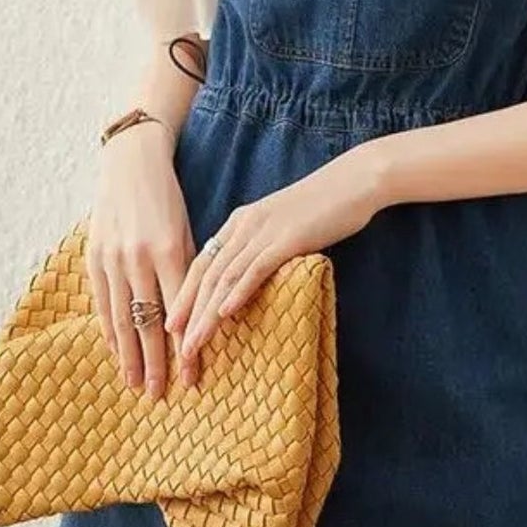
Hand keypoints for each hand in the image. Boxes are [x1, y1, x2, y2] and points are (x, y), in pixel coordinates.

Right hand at [87, 121, 191, 400]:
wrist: (130, 164)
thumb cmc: (168, 200)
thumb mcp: (186, 232)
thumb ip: (187, 273)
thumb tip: (196, 319)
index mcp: (168, 251)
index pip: (179, 313)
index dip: (185, 349)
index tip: (192, 380)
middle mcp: (137, 258)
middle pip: (148, 323)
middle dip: (155, 364)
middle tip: (161, 396)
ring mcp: (111, 259)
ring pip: (121, 319)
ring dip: (129, 357)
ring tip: (136, 386)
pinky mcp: (93, 257)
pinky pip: (102, 304)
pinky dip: (109, 332)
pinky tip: (116, 354)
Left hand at [164, 148, 381, 385]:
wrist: (354, 181)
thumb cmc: (323, 207)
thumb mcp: (282, 226)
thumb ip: (262, 247)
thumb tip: (250, 278)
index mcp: (239, 222)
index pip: (202, 264)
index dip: (184, 295)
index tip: (172, 325)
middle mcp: (244, 226)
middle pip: (206, 274)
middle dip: (187, 312)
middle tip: (174, 345)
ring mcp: (264, 231)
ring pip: (225, 276)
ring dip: (206, 313)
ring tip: (194, 342)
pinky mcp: (287, 238)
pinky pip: (256, 268)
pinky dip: (238, 291)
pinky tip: (226, 313)